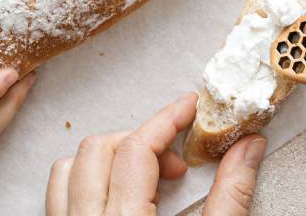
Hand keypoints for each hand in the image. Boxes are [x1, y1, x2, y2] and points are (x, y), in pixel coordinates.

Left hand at [46, 92, 266, 215]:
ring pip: (68, 169)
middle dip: (141, 140)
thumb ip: (231, 196)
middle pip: (98, 149)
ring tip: (145, 177)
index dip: (168, 120)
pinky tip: (119, 195)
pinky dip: (86, 181)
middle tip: (177, 163)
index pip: (137, 149)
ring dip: (108, 158)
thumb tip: (248, 146)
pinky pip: (58, 195)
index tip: (190, 109)